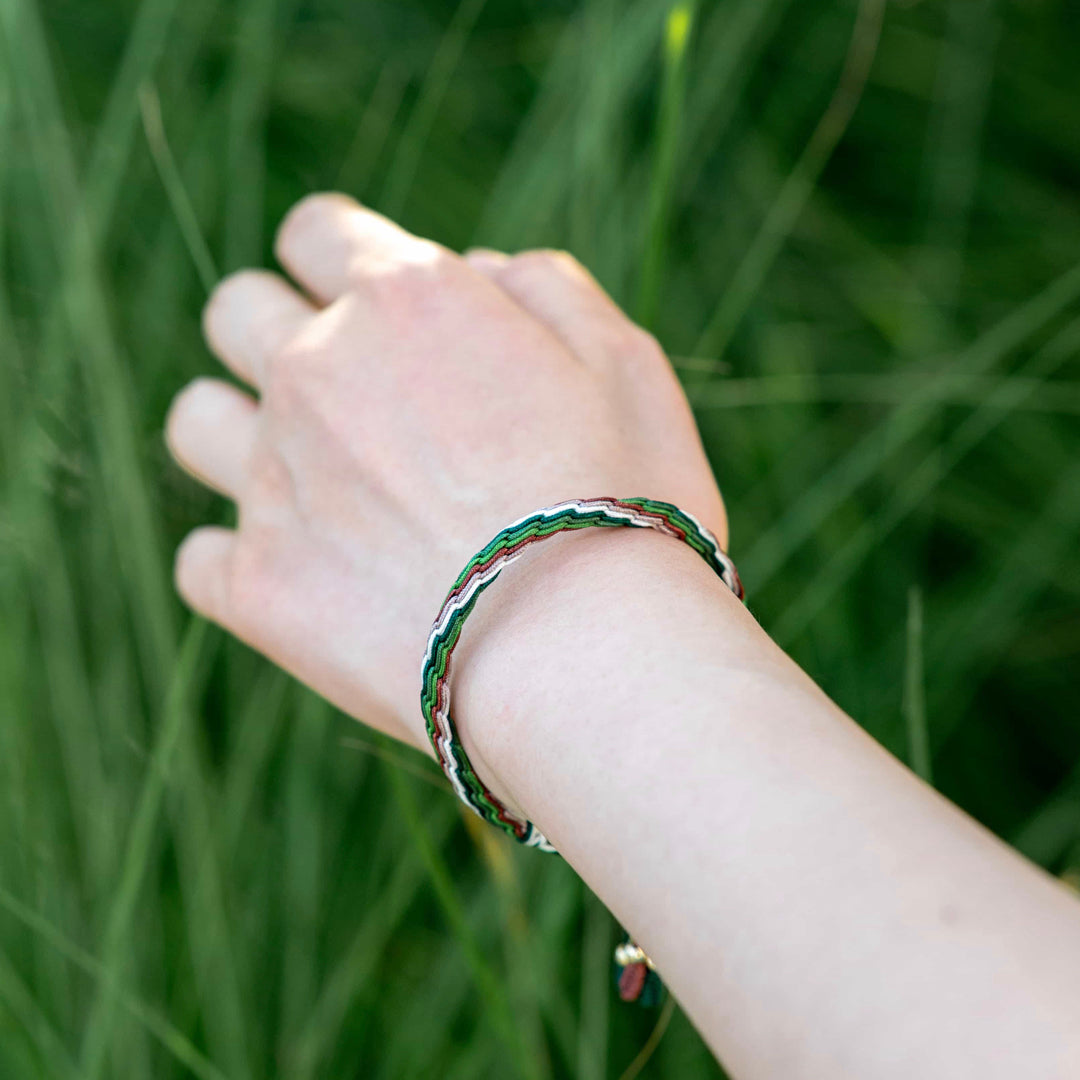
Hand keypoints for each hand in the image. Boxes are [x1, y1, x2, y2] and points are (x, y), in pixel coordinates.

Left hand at [166, 193, 725, 747]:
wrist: (584, 658)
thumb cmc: (627, 504)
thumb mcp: (625, 360)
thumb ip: (541, 285)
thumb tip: (475, 269)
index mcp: (404, 300)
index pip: (317, 230)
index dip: (342, 255)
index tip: (372, 300)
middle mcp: (316, 372)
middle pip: (236, 309)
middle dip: (278, 327)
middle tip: (348, 390)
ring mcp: (274, 481)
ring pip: (195, 420)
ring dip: (237, 431)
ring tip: (309, 478)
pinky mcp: (259, 587)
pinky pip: (199, 557)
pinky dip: (241, 562)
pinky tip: (307, 577)